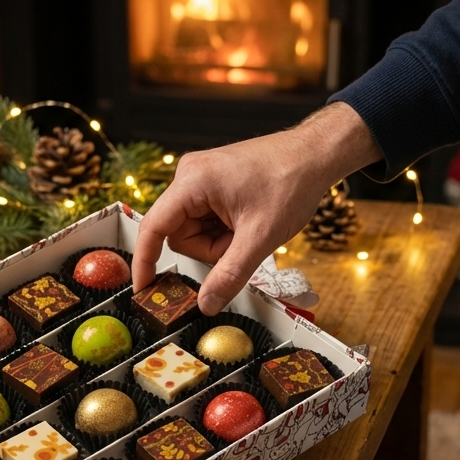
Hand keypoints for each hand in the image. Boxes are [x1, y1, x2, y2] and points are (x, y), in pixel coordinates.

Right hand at [132, 102, 380, 314]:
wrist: (315, 156)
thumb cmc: (291, 182)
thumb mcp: (260, 238)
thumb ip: (230, 274)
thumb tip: (206, 304)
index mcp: (193, 182)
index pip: (153, 227)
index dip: (145, 262)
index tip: (144, 290)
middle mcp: (190, 176)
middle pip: (179, 234)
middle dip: (209, 249)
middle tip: (241, 242)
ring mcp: (200, 179)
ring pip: (194, 231)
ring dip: (219, 242)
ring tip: (248, 228)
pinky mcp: (212, 184)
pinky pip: (206, 221)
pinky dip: (225, 231)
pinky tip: (246, 222)